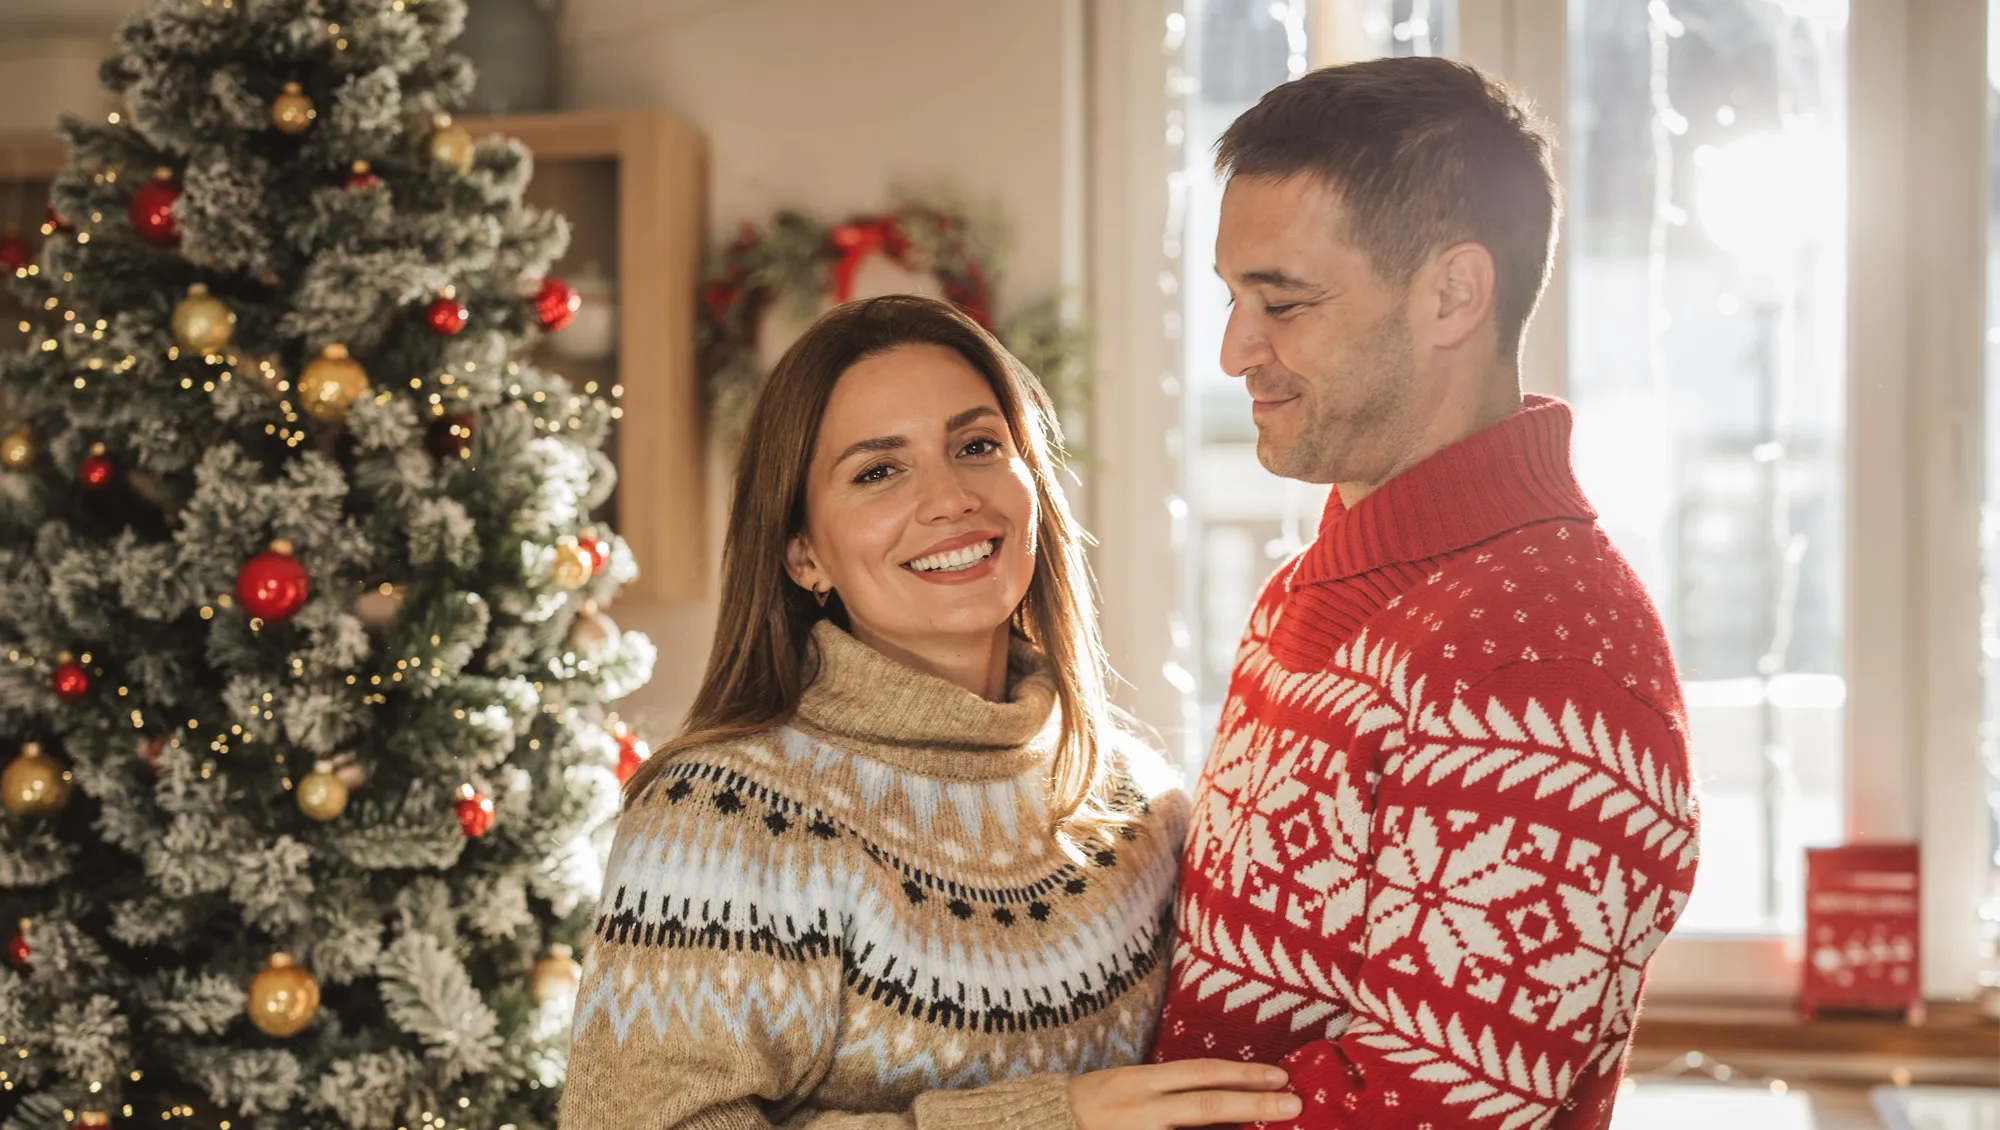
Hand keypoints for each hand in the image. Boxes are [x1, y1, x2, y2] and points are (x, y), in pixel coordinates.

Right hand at [1067, 1060, 1300, 1128]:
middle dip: (1252, 1104)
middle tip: (1292, 1104)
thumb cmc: (1097, 1102)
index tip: (1280, 1077)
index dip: (1242, 1075)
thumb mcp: (1133, 1084)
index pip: (1201, 1074)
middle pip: (1206, 1105)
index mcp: (1143, 1081)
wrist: (1049, 1123)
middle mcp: (1143, 1108)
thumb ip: (1174, 1090)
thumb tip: (1228, 1097)